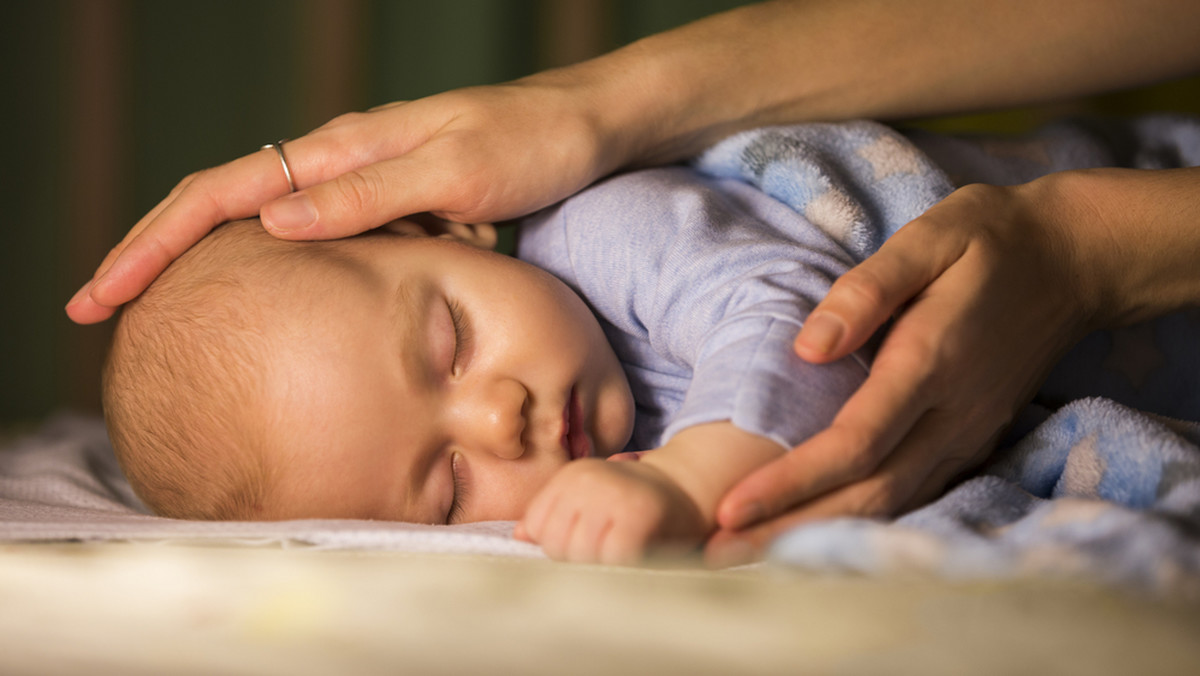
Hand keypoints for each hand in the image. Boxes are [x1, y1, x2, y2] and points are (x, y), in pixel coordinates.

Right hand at [65, 76, 631, 323]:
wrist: (586, 131)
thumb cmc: (531, 144)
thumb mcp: (458, 173)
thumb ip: (370, 196)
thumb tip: (273, 224)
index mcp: (344, 149)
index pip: (223, 192)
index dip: (155, 243)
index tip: (102, 293)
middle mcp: (341, 165)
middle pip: (222, 208)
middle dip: (155, 256)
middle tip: (98, 313)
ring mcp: (363, 188)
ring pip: (260, 227)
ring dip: (201, 264)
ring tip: (152, 314)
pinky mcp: (391, 211)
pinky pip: (312, 243)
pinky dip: (268, 272)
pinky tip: (256, 303)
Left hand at [514, 458, 706, 565]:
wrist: (690, 489)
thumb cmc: (634, 504)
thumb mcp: (591, 502)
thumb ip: (555, 517)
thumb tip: (519, 534)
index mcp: (571, 475)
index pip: (536, 525)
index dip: (557, 544)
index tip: (586, 540)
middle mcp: (587, 480)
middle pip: (555, 544)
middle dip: (577, 559)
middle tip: (607, 550)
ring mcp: (612, 496)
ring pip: (580, 556)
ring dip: (601, 566)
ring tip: (621, 554)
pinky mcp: (636, 517)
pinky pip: (611, 560)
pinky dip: (623, 568)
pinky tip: (637, 557)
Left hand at [707, 177, 1108, 565]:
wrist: (1074, 261)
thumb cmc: (989, 240)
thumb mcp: (929, 238)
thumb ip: (868, 291)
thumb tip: (808, 349)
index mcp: (931, 362)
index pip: (854, 443)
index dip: (790, 481)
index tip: (730, 508)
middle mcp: (951, 414)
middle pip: (866, 494)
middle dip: (788, 530)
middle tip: (715, 555)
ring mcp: (966, 434)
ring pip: (889, 505)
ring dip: (818, 538)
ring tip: (747, 558)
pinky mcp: (970, 440)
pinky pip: (911, 494)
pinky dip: (859, 523)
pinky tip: (813, 533)